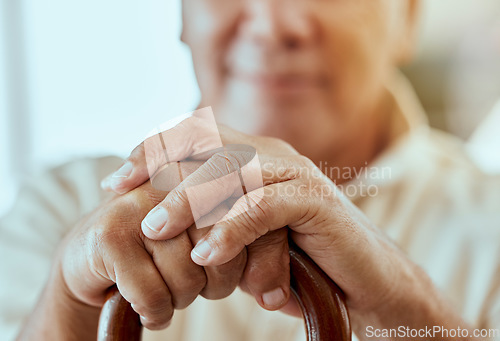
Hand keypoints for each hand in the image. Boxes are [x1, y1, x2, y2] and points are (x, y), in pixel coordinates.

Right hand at [57, 169, 246, 330]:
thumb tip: (276, 296)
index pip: (245, 212)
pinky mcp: (110, 235)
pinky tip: (151, 310)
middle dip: (218, 281)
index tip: (246, 275)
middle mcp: (169, 181)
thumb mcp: (213, 245)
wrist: (90, 260)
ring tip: (169, 291)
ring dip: (183, 299)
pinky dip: (157, 313)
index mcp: (200, 174)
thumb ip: (251, 252)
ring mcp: (138, 205)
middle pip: (221, 245)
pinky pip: (154, 293)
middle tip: (202, 288)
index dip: (246, 251)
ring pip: (188, 274)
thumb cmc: (161, 254)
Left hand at [102, 115, 299, 311]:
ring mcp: (295, 173)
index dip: (153, 150)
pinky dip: (230, 229)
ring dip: (186, 200)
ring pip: (231, 171)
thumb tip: (154, 228)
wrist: (365, 279)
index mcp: (254, 157)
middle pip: (206, 141)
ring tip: (154, 230)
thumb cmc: (299, 260)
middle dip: (158, 163)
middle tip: (122, 195)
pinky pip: (263, 206)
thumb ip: (211, 221)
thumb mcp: (245, 237)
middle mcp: (272, 155)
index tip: (118, 182)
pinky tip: (205, 254)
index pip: (195, 136)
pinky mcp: (315, 200)